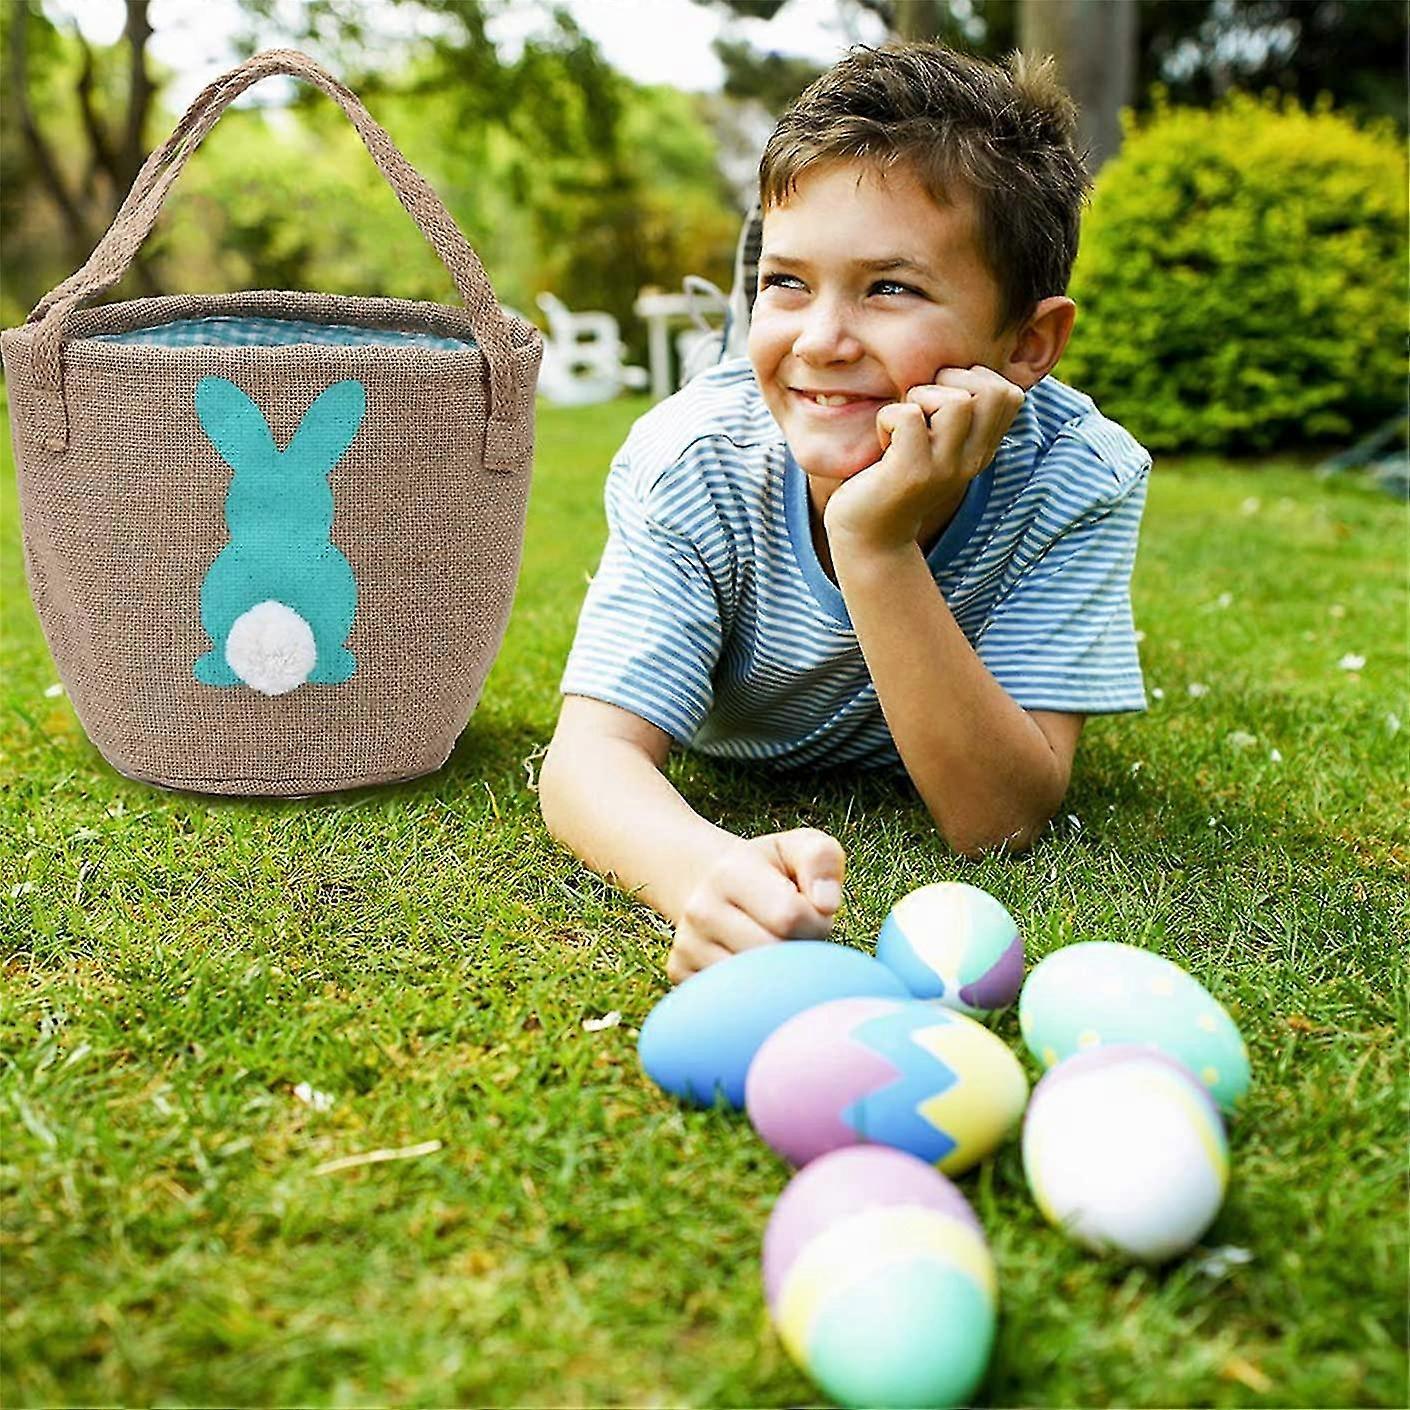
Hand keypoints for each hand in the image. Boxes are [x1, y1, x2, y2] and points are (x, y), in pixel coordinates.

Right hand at [666, 828, 845, 983]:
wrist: (711, 886)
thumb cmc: (770, 872)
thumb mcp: (798, 848)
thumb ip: (822, 859)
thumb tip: (825, 905)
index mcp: (729, 872)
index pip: (789, 917)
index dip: (815, 921)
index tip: (811, 913)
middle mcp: (700, 910)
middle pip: (773, 956)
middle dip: (800, 951)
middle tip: (795, 935)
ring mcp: (686, 946)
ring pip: (754, 986)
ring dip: (779, 976)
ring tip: (775, 948)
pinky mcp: (681, 975)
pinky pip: (734, 1001)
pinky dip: (755, 993)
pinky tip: (754, 967)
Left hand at [823, 366, 1025, 554]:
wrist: (868, 537)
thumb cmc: (892, 478)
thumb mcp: (932, 444)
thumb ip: (950, 414)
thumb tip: (954, 364)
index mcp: (980, 449)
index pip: (1010, 394)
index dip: (974, 379)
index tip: (940, 400)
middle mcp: (971, 460)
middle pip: (992, 391)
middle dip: (951, 380)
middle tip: (921, 407)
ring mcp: (944, 468)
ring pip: (956, 401)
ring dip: (919, 397)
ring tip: (902, 425)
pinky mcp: (912, 473)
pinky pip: (909, 416)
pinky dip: (888, 417)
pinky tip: (883, 441)